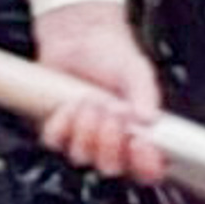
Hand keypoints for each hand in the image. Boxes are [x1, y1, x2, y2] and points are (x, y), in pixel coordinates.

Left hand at [33, 8, 167, 184]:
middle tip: (113, 112)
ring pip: (82, 156)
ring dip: (86, 128)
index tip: (140, 143)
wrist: (79, 36)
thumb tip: (149, 118)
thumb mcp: (137, 72)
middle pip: (111, 167)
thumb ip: (146, 95)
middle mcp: (111, 141)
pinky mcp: (57, 129)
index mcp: (137, 134)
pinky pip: (56, 141)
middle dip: (110, 141)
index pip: (147, 167)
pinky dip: (62, 123)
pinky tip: (71, 103)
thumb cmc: (112, 54)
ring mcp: (83, 137)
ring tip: (91, 99)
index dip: (145, 164)